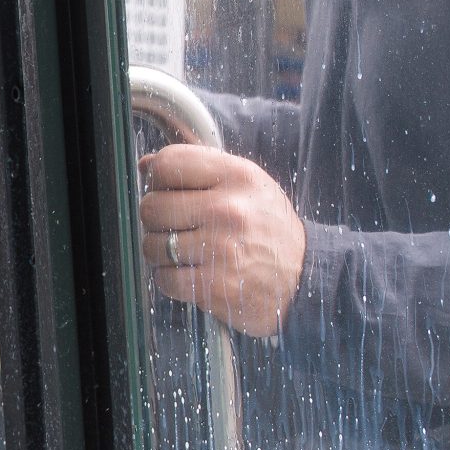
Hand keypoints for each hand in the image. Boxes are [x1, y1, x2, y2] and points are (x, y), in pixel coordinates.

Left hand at [139, 145, 306, 337]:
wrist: (305, 279)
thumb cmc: (267, 228)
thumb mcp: (246, 186)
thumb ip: (198, 169)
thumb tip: (145, 164)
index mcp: (237, 176)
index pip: (168, 163)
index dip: (158, 178)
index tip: (168, 190)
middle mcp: (228, 209)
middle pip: (152, 206)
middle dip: (156, 219)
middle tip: (175, 226)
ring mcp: (221, 249)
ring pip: (152, 245)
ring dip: (161, 252)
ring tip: (186, 252)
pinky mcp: (215, 286)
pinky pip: (164, 279)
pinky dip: (170, 279)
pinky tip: (191, 273)